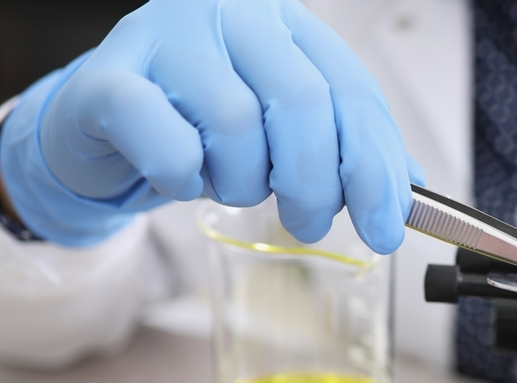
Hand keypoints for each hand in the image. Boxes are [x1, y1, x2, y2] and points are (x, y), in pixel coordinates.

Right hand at [0, 0, 422, 251]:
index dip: (376, 166)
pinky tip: (179, 176)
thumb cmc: (203, 127)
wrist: (105, 126)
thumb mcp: (286, 133)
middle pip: (304, 102)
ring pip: (237, 124)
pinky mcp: (109, 79)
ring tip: (228, 183)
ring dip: (243, 181)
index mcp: (287, 24)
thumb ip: (347, 150)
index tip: (386, 227)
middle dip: (316, 184)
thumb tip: (411, 193)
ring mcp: (166, 36)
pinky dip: (182, 178)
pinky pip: (169, 144)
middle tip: (310, 224)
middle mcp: (231, 13)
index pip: (352, 91)